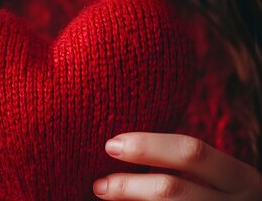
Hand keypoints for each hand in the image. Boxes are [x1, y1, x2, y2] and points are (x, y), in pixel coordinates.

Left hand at [93, 132, 261, 199]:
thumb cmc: (218, 195)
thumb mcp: (216, 177)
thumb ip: (182, 163)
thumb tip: (120, 147)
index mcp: (239, 178)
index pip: (191, 152)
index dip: (148, 146)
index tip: (111, 144)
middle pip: (172, 189)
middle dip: (130, 185)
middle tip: (100, 184)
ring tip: (103, 195)